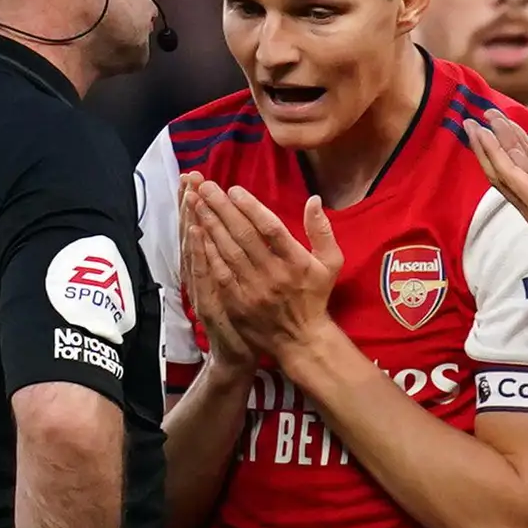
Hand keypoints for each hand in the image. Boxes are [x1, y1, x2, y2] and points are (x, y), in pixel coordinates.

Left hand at [180, 179, 340, 367]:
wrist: (301, 340)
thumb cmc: (314, 296)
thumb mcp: (330, 263)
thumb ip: (322, 230)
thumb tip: (313, 199)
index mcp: (297, 262)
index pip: (271, 228)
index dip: (250, 207)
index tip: (234, 189)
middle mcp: (274, 275)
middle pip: (244, 236)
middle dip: (222, 208)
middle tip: (206, 187)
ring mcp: (254, 290)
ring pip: (228, 251)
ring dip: (210, 225)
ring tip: (197, 203)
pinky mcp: (238, 303)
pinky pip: (220, 273)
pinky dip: (207, 252)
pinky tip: (197, 234)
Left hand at [471, 109, 527, 287]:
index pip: (510, 169)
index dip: (494, 145)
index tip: (481, 121)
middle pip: (506, 170)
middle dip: (491, 143)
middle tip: (477, 118)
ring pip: (518, 175)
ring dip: (504, 150)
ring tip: (494, 128)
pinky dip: (525, 162)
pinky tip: (526, 153)